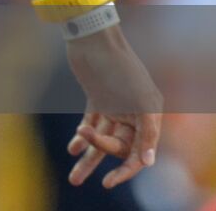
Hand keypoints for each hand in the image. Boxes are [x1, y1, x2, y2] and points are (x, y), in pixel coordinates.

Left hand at [64, 26, 162, 188]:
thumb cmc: (118, 65)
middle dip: (100, 151)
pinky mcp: (98, 98)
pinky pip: (92, 123)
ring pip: (102, 139)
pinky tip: (72, 149)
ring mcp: (115, 107)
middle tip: (82, 141)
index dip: (126, 170)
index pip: (139, 153)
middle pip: (118, 146)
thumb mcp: (139, 99)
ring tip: (74, 180)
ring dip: (87, 158)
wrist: (92, 37)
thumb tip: (147, 162)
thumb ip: (146, 131)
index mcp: (149, 116)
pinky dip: (81, 137)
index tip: (109, 183)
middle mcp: (133, 114)